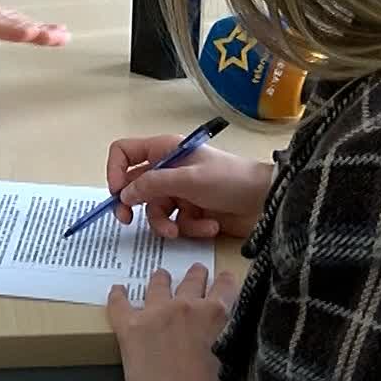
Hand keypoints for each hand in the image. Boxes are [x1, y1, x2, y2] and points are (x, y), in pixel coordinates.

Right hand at [108, 137, 272, 239]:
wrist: (265, 202)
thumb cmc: (229, 179)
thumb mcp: (189, 179)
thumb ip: (153, 184)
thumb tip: (123, 194)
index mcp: (164, 150)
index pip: (124, 152)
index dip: (115, 171)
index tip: (117, 193)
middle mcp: (167, 169)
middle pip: (134, 186)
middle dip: (132, 205)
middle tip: (127, 220)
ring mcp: (179, 192)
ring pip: (154, 211)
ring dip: (165, 223)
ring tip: (180, 230)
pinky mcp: (191, 213)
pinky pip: (176, 224)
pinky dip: (190, 228)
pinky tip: (209, 226)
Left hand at [108, 264, 239, 380]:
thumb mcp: (232, 360)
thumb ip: (230, 340)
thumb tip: (227, 337)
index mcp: (215, 314)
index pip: (226, 288)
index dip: (226, 281)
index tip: (226, 277)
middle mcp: (186, 305)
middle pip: (192, 281)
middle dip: (196, 275)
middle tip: (197, 271)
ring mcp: (155, 312)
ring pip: (158, 285)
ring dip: (161, 279)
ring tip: (161, 275)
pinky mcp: (129, 325)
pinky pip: (120, 304)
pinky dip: (118, 295)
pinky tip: (118, 290)